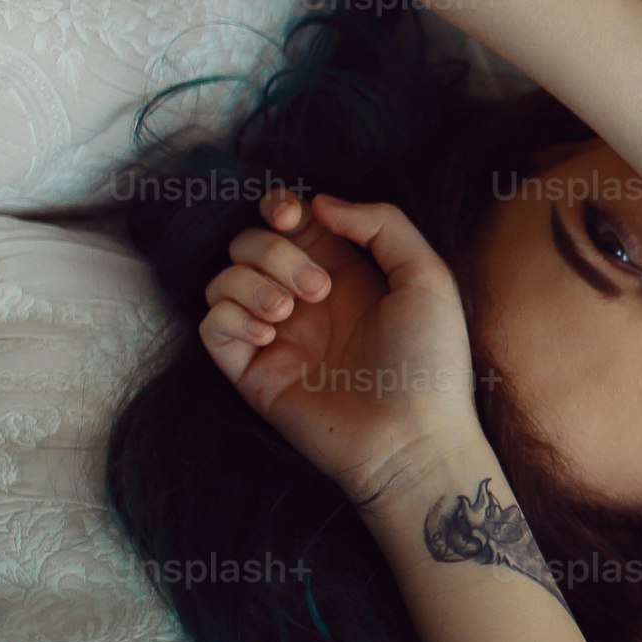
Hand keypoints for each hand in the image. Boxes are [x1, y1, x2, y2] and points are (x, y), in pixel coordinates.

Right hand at [198, 188, 484, 502]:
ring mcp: (275, 336)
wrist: (411, 437)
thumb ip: (383, 225)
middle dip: (274, 252)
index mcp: (343, 274)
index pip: (289, 222)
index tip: (291, 217)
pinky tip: (269, 337)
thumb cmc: (429, 363)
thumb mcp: (427, 278)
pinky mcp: (252, 372)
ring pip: (223, 279)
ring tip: (290, 316)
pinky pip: (212, 325)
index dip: (279, 207)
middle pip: (250, 243)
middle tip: (318, 292)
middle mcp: (304, 301)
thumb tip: (320, 204)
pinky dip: (231, 318)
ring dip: (251, 283)